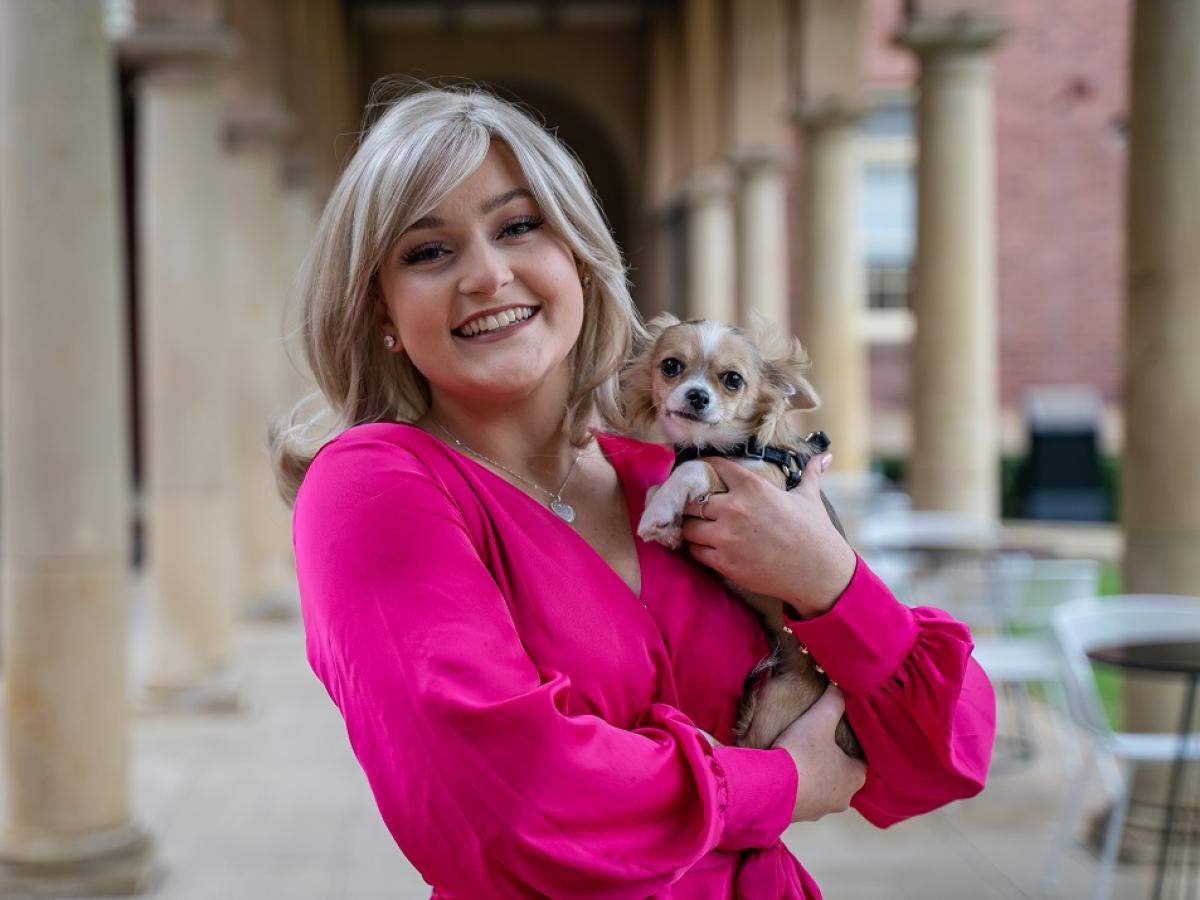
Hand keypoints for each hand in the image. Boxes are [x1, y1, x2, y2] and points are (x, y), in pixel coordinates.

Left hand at [680, 453, 856, 616]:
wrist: (819, 573)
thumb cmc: (815, 533)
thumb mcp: (810, 498)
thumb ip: (810, 474)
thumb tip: (824, 457)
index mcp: (753, 487)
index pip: (714, 467)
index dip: (703, 467)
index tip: (698, 471)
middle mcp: (734, 509)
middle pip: (691, 499)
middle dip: (690, 502)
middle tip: (694, 506)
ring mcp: (726, 537)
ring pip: (688, 526)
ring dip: (690, 526)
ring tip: (698, 527)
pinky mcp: (724, 562)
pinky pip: (694, 551)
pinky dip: (697, 548)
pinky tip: (705, 546)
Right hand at [773, 686, 866, 821]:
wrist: (770, 785)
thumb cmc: (802, 752)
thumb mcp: (820, 719)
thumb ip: (834, 701)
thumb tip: (839, 687)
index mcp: (855, 778)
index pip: (860, 761)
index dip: (849, 747)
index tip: (836, 736)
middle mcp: (842, 799)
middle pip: (841, 776)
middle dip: (830, 762)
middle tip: (816, 744)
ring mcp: (819, 811)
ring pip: (821, 789)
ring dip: (812, 776)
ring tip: (796, 757)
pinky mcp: (798, 816)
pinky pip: (801, 798)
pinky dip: (796, 786)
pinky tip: (783, 772)